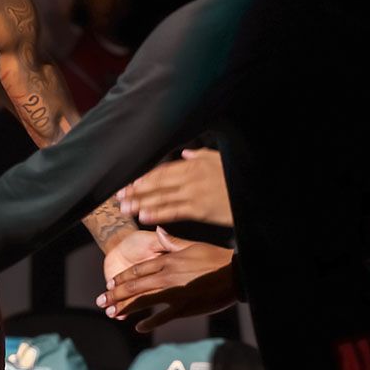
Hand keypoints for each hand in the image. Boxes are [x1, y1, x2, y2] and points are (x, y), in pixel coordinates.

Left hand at [96, 228, 236, 331]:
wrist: (235, 273)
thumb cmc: (215, 257)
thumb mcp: (191, 245)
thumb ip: (171, 241)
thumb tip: (159, 231)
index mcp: (167, 260)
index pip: (138, 270)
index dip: (122, 278)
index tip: (111, 283)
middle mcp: (167, 276)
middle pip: (135, 286)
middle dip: (116, 293)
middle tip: (102, 300)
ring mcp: (175, 293)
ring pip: (143, 300)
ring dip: (125, 307)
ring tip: (111, 312)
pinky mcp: (185, 307)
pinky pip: (163, 316)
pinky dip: (150, 322)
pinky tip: (138, 326)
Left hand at [117, 148, 232, 226]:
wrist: (250, 192)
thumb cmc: (234, 176)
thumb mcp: (219, 160)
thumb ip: (200, 156)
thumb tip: (186, 153)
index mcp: (193, 165)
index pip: (163, 171)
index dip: (145, 178)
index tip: (129, 182)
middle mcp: (190, 179)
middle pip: (157, 184)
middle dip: (136, 191)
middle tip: (119, 196)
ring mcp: (194, 195)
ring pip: (162, 199)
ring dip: (141, 203)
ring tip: (125, 208)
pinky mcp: (199, 211)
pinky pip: (174, 212)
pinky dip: (158, 214)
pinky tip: (143, 216)